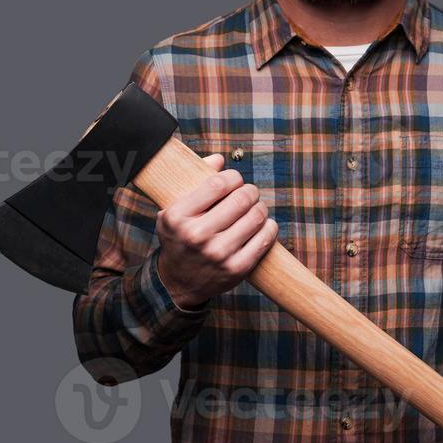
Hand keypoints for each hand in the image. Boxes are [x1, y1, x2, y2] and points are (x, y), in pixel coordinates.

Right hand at [156, 153, 279, 308]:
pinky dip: (269, 228)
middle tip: (249, 194)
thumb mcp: (173, 210)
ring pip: (256, 216)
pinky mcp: (235, 269)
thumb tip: (219, 159)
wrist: (177, 283)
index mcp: (177, 216)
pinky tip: (264, 225)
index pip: (218, 183)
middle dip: (250, 191)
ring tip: (256, 209)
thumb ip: (194, 180)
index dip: (233, 177)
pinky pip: (264, 239)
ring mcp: (217, 254)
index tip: (235, 181)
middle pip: (242, 198)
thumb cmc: (179, 239)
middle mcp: (196, 235)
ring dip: (261, 208)